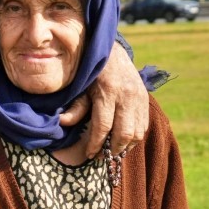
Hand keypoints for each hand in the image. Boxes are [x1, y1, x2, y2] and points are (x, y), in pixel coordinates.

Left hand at [68, 43, 148, 158]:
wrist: (112, 52)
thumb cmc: (92, 71)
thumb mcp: (81, 86)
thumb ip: (76, 106)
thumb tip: (62, 122)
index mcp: (108, 91)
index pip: (103, 126)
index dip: (96, 144)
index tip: (90, 154)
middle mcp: (126, 95)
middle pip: (123, 133)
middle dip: (112, 150)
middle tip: (101, 157)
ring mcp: (139, 98)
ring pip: (137, 133)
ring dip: (125, 147)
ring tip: (112, 151)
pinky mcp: (145, 99)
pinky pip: (143, 125)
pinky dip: (134, 138)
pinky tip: (123, 141)